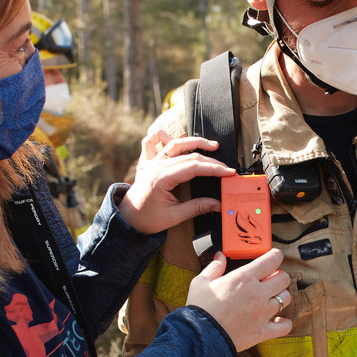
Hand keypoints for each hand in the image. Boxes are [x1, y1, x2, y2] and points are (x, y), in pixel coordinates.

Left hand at [118, 127, 236, 234]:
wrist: (128, 218)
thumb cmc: (148, 219)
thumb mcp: (174, 216)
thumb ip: (197, 208)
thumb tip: (218, 204)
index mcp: (161, 178)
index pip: (193, 167)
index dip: (213, 169)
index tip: (228, 173)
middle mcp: (156, 166)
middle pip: (189, 156)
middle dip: (211, 161)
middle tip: (227, 169)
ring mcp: (152, 162)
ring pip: (177, 145)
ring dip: (195, 142)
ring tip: (213, 145)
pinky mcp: (151, 162)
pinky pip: (157, 143)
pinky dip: (167, 137)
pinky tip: (178, 138)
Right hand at [186, 248, 291, 351]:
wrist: (200, 336)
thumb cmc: (200, 308)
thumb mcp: (201, 282)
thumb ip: (214, 267)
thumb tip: (220, 256)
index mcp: (244, 278)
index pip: (272, 260)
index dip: (276, 255)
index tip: (274, 256)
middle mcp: (258, 294)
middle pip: (284, 278)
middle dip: (279, 276)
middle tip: (271, 278)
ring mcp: (263, 313)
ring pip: (286, 299)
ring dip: (281, 296)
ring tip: (272, 298)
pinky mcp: (263, 331)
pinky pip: (285, 326)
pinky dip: (284, 323)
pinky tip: (277, 320)